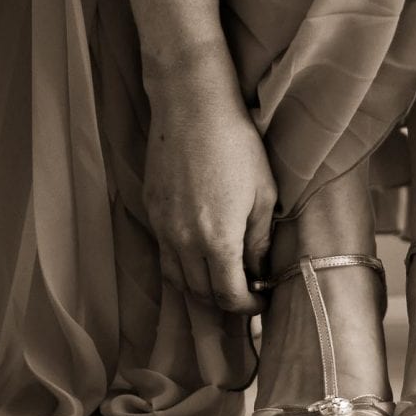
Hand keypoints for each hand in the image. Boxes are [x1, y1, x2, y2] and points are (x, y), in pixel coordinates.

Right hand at [141, 47, 277, 315]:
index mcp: (217, 240)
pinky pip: (164, 253)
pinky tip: (198, 254)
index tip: (261, 302)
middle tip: (243, 294)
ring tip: (220, 280)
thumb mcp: (263, 194)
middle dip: (223, 302)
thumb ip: (259, 241)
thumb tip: (258, 272)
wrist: (191, 106)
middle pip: (199, 294)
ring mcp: (163, 227)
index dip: (248, 308)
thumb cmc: (236, 145)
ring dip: (199, 289)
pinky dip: (181, 265)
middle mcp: (183, 241)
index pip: (229, 296)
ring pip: (176, 279)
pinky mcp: (152, 210)